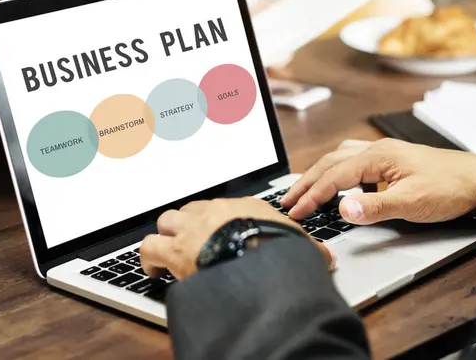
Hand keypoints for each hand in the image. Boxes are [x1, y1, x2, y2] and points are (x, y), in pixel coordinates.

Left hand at [139, 197, 334, 279]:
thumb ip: (309, 248)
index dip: (217, 220)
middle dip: (188, 223)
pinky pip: (149, 246)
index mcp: (243, 207)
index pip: (223, 206)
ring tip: (167, 251)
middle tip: (191, 239)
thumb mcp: (301, 246)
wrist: (261, 262)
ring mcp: (192, 229)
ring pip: (166, 220)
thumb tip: (327, 257)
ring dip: (166, 235)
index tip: (217, 229)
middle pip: (192, 209)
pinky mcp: (175, 250)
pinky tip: (152, 270)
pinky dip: (148, 257)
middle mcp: (214, 212)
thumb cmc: (281, 251)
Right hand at [281, 138, 475, 224]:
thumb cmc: (450, 187)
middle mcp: (376, 150)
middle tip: (287, 201)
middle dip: (306, 182)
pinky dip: (336, 171)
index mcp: (378, 157)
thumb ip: (375, 206)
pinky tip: (338, 181)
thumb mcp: (412, 202)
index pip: (334, 177)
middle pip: (330, 163)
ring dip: (318, 174)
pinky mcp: (389, 161)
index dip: (311, 196)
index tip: (295, 212)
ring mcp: (383, 153)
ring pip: (339, 158)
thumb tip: (342, 209)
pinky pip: (352, 160)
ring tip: (303, 190)